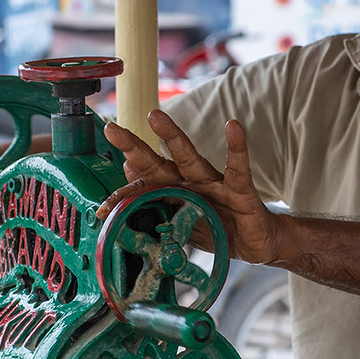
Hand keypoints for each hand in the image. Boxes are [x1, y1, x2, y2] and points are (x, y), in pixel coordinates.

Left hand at [98, 110, 281, 265]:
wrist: (257, 243)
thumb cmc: (220, 229)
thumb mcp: (187, 223)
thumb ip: (161, 203)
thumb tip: (128, 175)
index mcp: (178, 195)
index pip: (146, 188)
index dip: (125, 194)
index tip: (102, 207)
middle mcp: (192, 184)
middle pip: (159, 164)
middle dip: (135, 148)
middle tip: (112, 129)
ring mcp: (215, 185)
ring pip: (190, 159)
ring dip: (172, 137)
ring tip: (155, 116)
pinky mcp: (240, 191)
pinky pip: (237, 169)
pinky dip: (237, 148)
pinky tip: (233, 127)